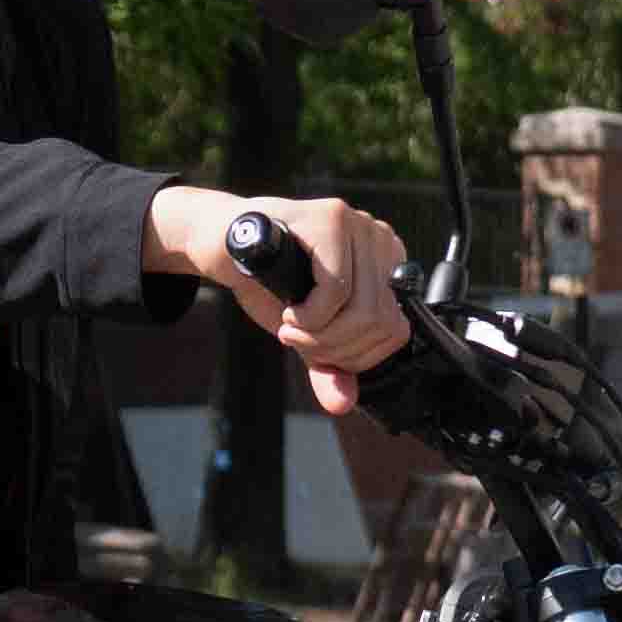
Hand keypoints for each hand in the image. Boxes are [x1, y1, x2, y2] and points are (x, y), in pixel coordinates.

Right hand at [144, 186, 408, 414]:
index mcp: (387, 265)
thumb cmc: (268, 281)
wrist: (223, 243)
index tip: (321, 354)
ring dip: (319, 336)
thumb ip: (329, 367)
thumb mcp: (306, 334)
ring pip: (363, 311)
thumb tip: (343, 403)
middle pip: (381, 323)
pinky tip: (290, 312)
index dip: (357, 357)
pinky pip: (337, 290)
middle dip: (335, 350)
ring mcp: (359, 225)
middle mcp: (380, 240)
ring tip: (292, 329)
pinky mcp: (332, 218)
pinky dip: (310, 316)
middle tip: (299, 342)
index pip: (397, 331)